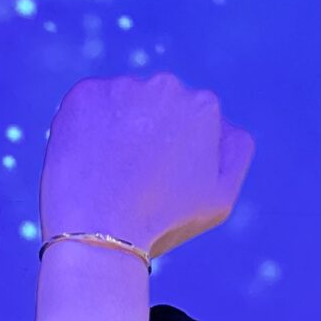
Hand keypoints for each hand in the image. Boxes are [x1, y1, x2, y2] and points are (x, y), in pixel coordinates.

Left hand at [38, 72, 253, 261]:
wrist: (100, 234)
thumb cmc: (162, 224)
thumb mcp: (220, 197)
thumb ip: (235, 151)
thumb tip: (224, 123)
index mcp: (204, 106)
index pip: (186, 120)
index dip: (170, 151)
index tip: (156, 179)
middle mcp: (167, 86)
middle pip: (154, 106)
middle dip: (145, 132)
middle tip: (129, 176)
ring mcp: (124, 87)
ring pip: (121, 103)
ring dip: (115, 127)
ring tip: (105, 172)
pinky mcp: (85, 94)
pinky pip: (88, 104)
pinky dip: (85, 126)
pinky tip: (85, 158)